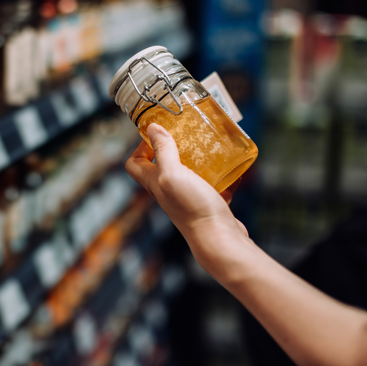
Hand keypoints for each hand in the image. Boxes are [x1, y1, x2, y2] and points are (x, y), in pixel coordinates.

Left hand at [125, 123, 250, 276]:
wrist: (219, 239)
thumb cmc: (193, 208)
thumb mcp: (173, 174)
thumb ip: (163, 152)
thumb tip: (151, 128)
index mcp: (155, 184)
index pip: (135, 163)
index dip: (141, 146)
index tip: (158, 132)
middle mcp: (168, 192)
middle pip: (162, 166)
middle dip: (173, 147)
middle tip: (187, 133)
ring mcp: (188, 199)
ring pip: (189, 174)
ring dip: (198, 159)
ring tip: (209, 145)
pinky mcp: (209, 204)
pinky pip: (214, 184)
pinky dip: (221, 174)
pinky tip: (231, 165)